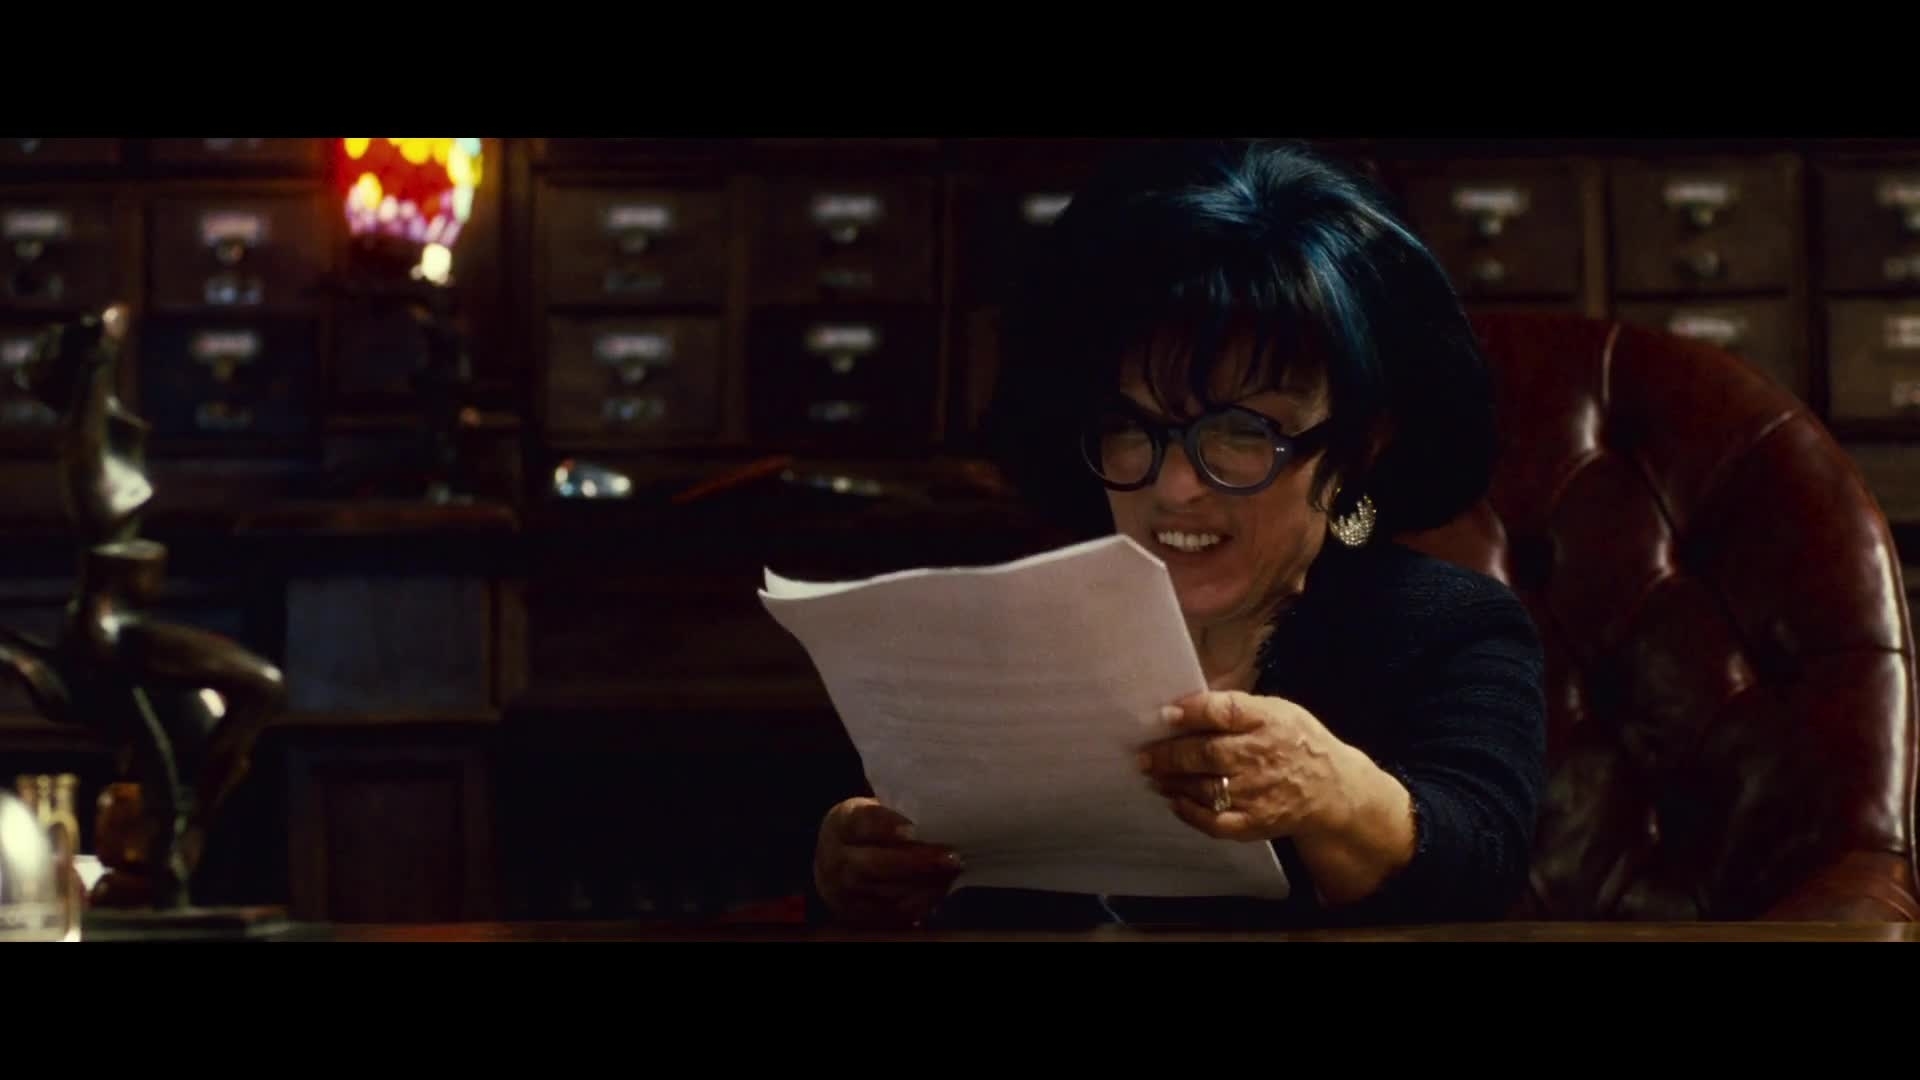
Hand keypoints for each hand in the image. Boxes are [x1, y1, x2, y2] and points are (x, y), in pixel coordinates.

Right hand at [813, 797, 963, 927]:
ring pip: (887, 892)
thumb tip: (940, 814)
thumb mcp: (870, 812)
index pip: (862, 823)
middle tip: (950, 858)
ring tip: (952, 872)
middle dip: (915, 862)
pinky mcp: (858, 916)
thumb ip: (896, 813)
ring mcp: (844, 892)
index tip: (913, 829)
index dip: (887, 826)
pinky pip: (892, 913)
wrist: (834, 866)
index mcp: (841, 824)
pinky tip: (940, 889)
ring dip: (924, 884)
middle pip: (874, 864)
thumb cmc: (866, 831)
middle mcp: (837, 860)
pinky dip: (920, 902)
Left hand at [1137, 690, 1359, 842]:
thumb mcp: (1276, 710)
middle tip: (1142, 754)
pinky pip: (1215, 821)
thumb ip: (1236, 706)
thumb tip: (1187, 701)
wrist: (1332, 789)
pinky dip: (1190, 813)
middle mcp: (1261, 756)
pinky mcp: (1255, 822)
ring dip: (1172, 782)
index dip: (1192, 712)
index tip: (1165, 714)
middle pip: (1207, 754)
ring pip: (1205, 788)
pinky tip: (1174, 801)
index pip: (1224, 712)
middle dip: (1169, 754)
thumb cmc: (1295, 741)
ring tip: (1152, 774)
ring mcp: (1258, 793)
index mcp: (1268, 721)